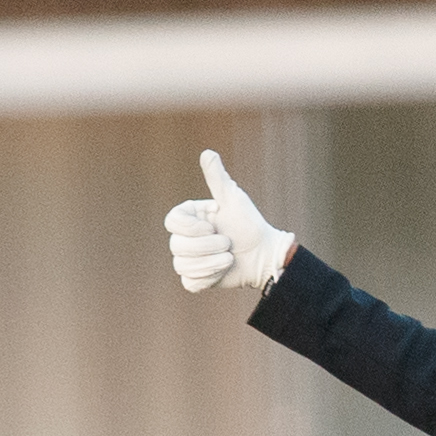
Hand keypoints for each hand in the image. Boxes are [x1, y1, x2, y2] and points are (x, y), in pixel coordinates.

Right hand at [164, 149, 296, 293]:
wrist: (264, 255)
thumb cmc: (250, 224)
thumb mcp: (234, 200)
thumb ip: (218, 179)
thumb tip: (208, 153)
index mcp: (189, 218)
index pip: (171, 222)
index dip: (190, 228)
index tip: (211, 226)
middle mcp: (185, 238)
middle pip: (176, 246)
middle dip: (207, 247)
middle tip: (228, 243)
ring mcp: (189, 260)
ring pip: (182, 266)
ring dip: (211, 264)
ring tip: (229, 258)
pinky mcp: (197, 279)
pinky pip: (190, 283)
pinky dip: (208, 279)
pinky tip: (223, 271)